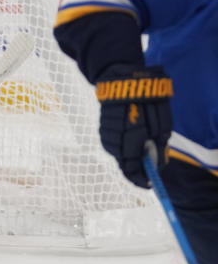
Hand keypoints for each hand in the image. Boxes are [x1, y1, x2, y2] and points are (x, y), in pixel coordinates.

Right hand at [95, 65, 172, 187]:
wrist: (123, 80)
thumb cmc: (147, 102)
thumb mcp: (161, 125)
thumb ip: (157, 147)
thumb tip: (156, 164)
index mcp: (130, 143)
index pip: (131, 171)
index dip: (140, 179)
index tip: (148, 184)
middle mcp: (115, 142)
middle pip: (123, 163)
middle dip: (135, 164)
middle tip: (148, 160)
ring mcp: (106, 133)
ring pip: (116, 152)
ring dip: (127, 152)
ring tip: (138, 142)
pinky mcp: (102, 125)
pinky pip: (111, 141)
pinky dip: (120, 141)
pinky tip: (128, 132)